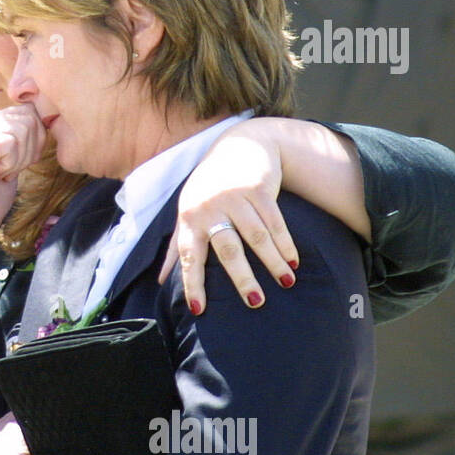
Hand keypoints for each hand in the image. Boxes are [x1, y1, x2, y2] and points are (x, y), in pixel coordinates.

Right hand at [0, 104, 45, 265]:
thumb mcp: (17, 151)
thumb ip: (26, 127)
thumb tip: (47, 107)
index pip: (30, 111)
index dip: (33, 142)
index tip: (11, 162)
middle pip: (28, 119)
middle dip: (26, 151)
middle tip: (4, 169)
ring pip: (22, 130)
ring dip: (17, 160)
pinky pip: (11, 144)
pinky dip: (9, 165)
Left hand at [160, 120, 298, 313]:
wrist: (237, 145)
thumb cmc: (207, 187)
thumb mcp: (187, 211)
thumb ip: (177, 246)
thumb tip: (161, 280)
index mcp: (189, 218)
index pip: (190, 256)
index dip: (192, 284)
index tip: (198, 310)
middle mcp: (211, 208)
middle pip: (228, 249)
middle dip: (242, 277)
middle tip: (255, 303)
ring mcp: (236, 197)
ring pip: (257, 237)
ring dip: (273, 262)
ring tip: (285, 284)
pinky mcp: (260, 188)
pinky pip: (275, 221)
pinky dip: (285, 243)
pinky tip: (292, 261)